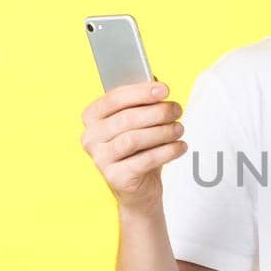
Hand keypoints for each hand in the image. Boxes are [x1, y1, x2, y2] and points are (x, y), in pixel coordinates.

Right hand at [79, 80, 187, 214]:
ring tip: (179, 129)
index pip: (114, 99)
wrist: (139, 187)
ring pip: (134, 139)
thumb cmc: (140, 148)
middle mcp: (90, 137)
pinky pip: (144, 160)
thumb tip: (155, 83)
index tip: (165, 90)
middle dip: (157, 112)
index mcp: (92, 117)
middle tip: (177, 110)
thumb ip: (143, 101)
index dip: (141, 92)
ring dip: (163, 131)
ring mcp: (100, 159)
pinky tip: (180, 146)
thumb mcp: (140, 122)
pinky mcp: (115, 177)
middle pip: (126, 119)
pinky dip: (167, 151)